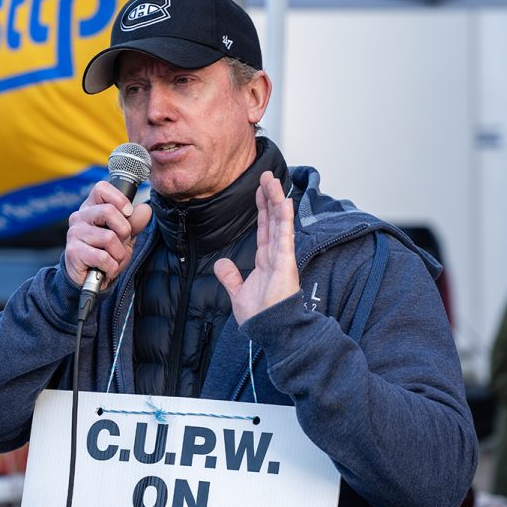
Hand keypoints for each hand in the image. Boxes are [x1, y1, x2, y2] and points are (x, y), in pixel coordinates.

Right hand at [64, 181, 151, 287]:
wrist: (90, 279)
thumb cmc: (106, 253)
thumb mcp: (124, 236)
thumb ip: (134, 222)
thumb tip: (145, 209)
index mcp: (92, 208)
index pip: (102, 188)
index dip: (119, 199)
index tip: (127, 213)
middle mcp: (80, 216)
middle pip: (109, 211)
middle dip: (124, 231)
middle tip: (120, 243)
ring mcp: (74, 233)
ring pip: (109, 238)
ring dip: (118, 254)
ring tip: (111, 259)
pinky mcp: (73, 251)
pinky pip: (104, 257)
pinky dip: (111, 267)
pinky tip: (105, 269)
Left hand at [214, 171, 298, 324]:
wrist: (268, 330)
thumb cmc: (259, 315)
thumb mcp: (239, 292)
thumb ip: (231, 277)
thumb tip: (220, 264)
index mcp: (266, 260)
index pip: (264, 228)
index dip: (262, 208)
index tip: (259, 191)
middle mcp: (276, 255)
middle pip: (272, 219)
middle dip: (269, 197)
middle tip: (266, 176)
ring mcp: (282, 257)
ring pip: (279, 222)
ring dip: (276, 200)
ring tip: (272, 180)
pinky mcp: (286, 262)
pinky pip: (284, 236)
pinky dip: (284, 218)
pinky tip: (283, 201)